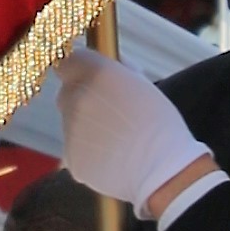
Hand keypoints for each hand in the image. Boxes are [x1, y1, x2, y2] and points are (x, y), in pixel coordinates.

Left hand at [55, 47, 214, 221]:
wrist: (162, 168)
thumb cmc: (161, 125)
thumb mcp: (144, 86)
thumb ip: (120, 73)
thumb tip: (112, 67)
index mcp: (97, 74)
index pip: (68, 62)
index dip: (78, 71)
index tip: (89, 79)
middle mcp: (77, 98)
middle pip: (67, 94)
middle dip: (82, 100)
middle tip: (108, 114)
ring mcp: (70, 130)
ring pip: (71, 124)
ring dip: (86, 128)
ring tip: (116, 141)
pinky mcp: (71, 157)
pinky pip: (75, 150)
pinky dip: (89, 153)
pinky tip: (112, 158)